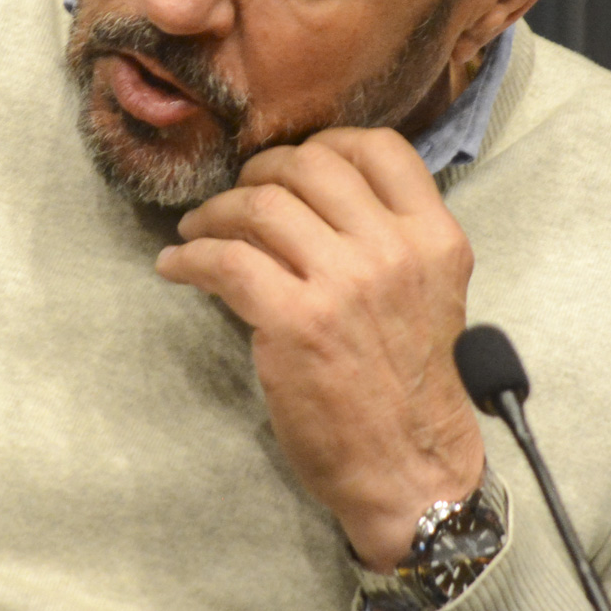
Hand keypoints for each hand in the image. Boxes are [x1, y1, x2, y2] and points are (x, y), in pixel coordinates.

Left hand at [155, 127, 485, 572]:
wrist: (409, 467)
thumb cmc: (409, 386)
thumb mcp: (428, 293)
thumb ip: (390, 239)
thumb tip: (312, 196)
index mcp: (434, 238)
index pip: (380, 147)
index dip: (326, 143)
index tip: (294, 165)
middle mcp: (393, 251)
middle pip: (310, 164)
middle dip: (261, 172)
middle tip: (238, 195)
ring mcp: (344, 284)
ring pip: (261, 205)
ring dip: (215, 212)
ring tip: (198, 229)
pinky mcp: (294, 322)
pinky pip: (226, 261)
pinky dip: (190, 258)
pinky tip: (177, 266)